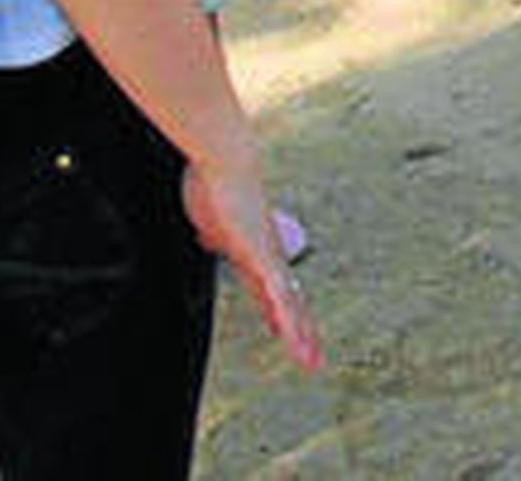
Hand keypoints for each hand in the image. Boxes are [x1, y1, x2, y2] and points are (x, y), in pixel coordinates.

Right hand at [183, 158, 322, 371]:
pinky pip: (278, 295)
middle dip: (299, 329)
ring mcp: (267, 256)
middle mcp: (268, 253)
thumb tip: (208, 234)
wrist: (226, 159)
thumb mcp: (210, 216)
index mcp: (254, 247)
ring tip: (310, 362)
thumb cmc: (215, 180)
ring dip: (300, 335)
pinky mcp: (261, 256)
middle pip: (288, 300)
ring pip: (289, 305)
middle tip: (312, 356)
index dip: (280, 311)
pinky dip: (286, 320)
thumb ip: (214, 228)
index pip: (272, 287)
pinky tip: (292, 339)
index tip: (284, 329)